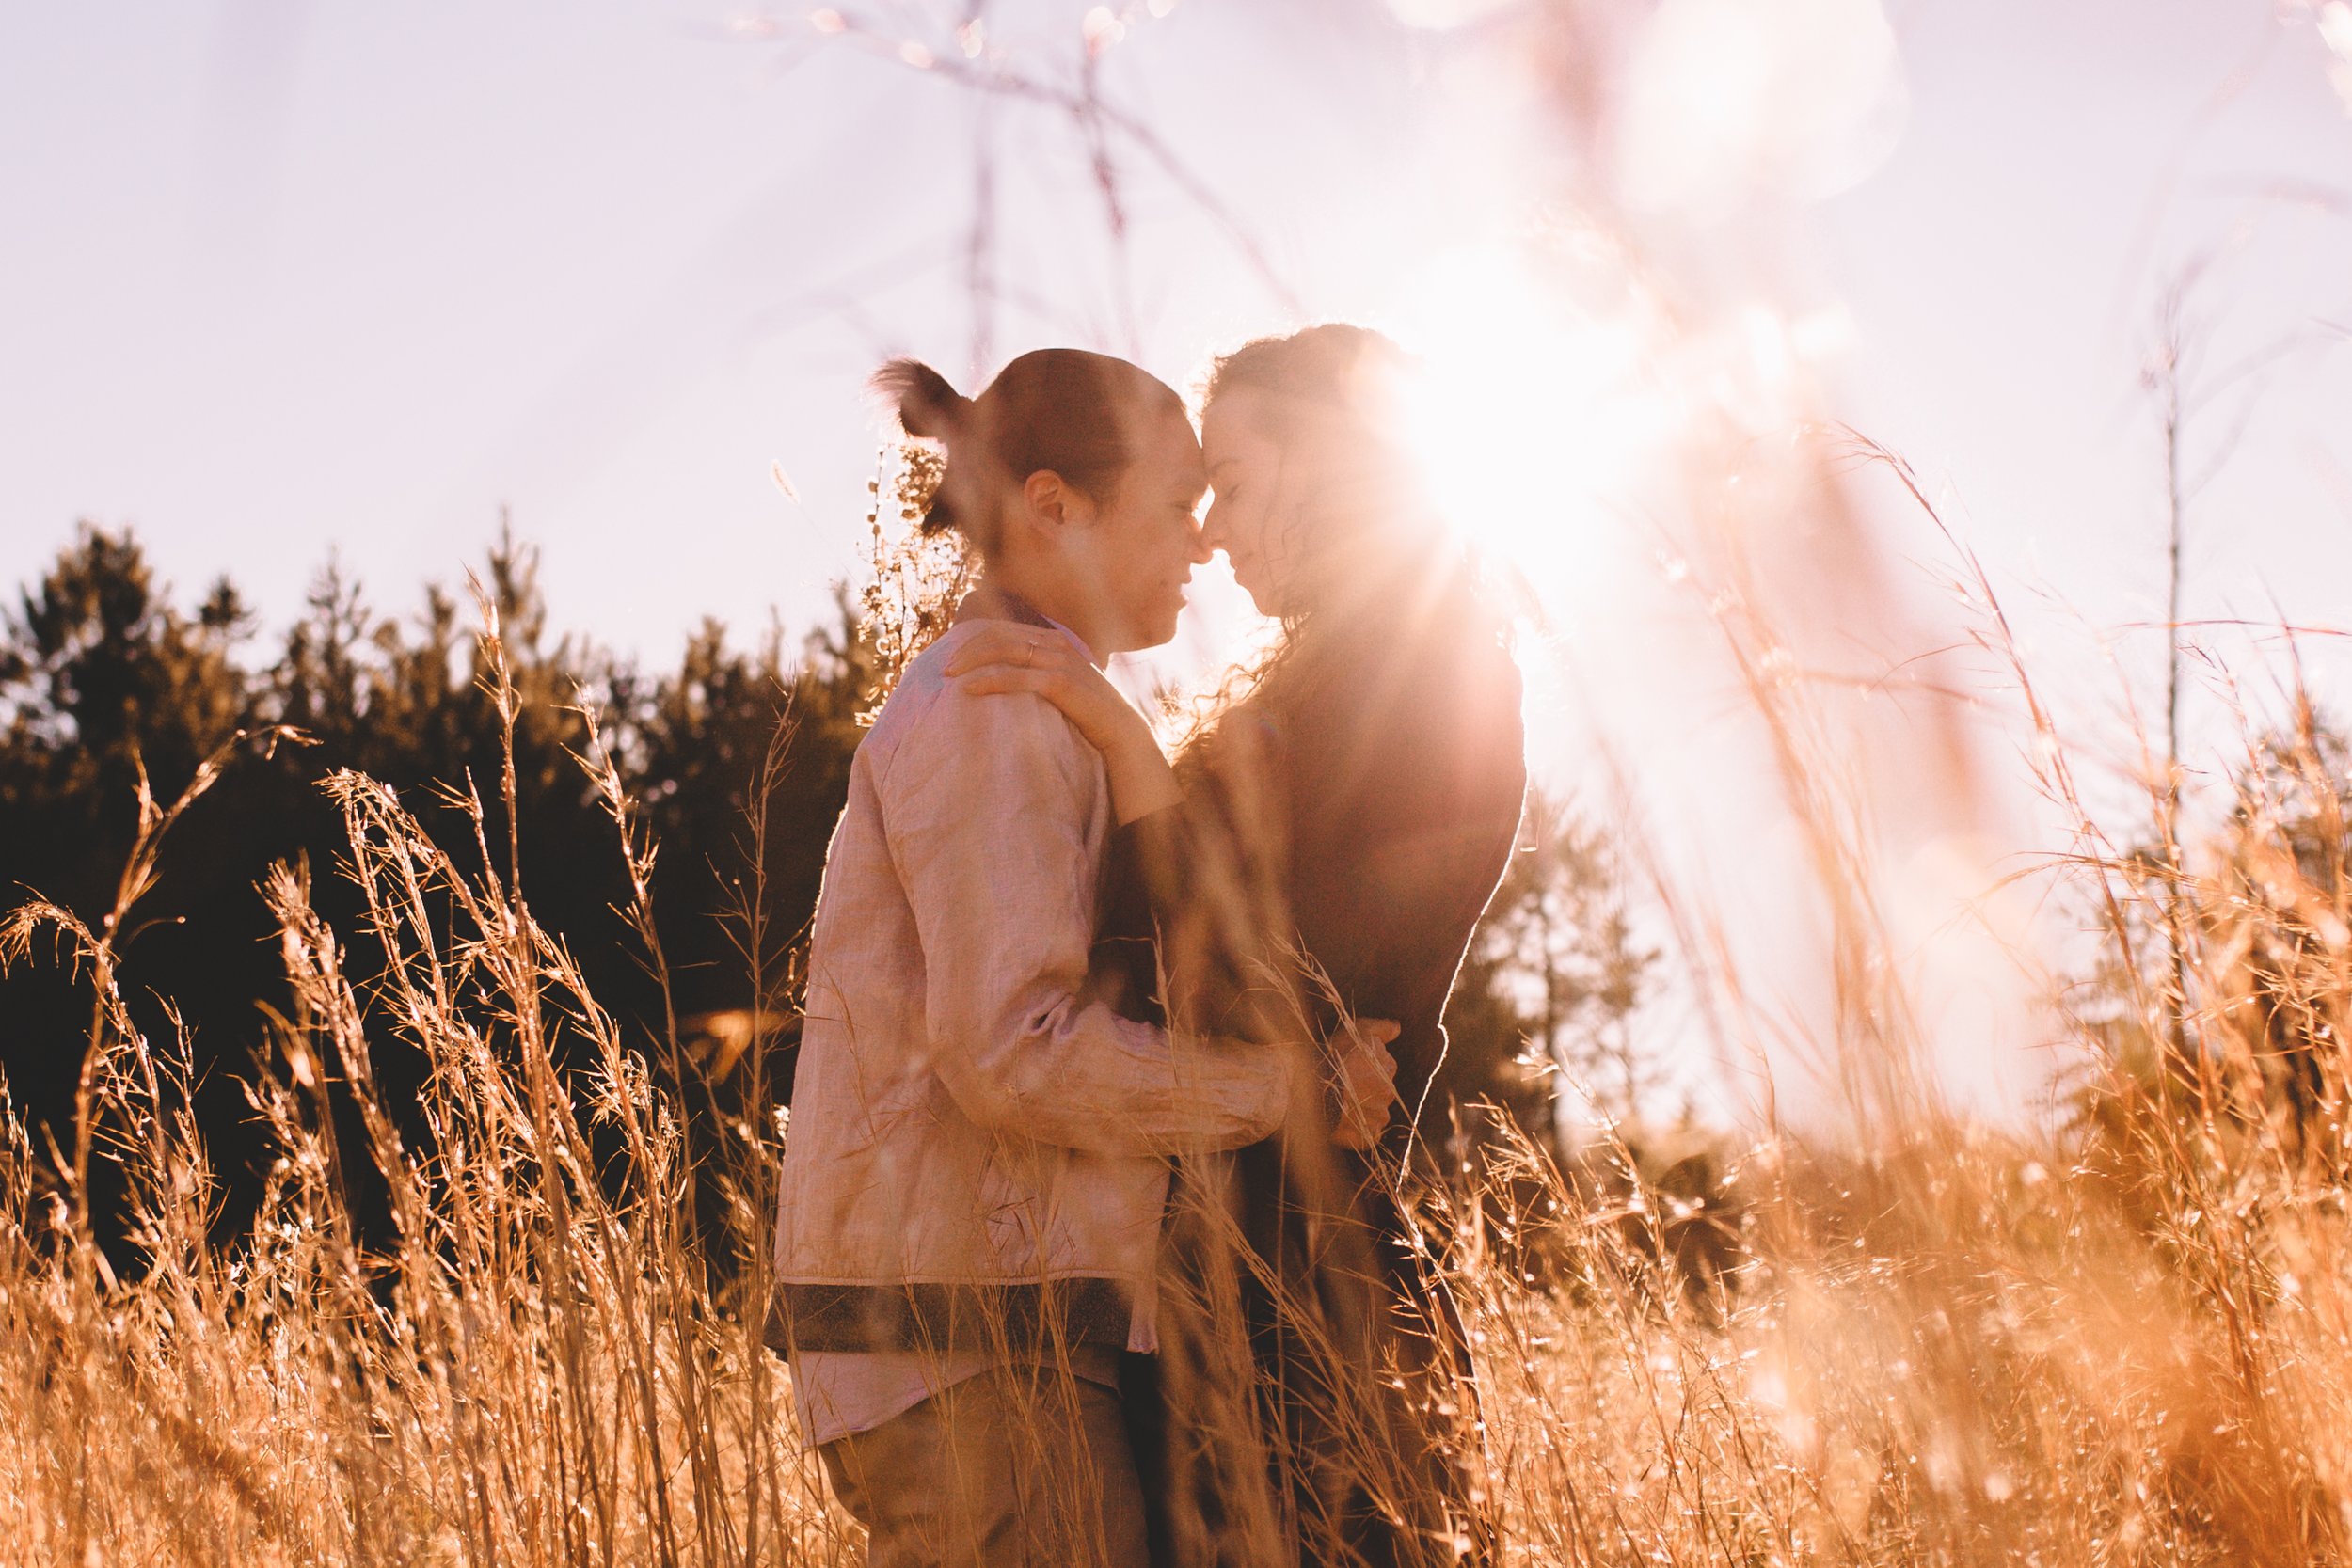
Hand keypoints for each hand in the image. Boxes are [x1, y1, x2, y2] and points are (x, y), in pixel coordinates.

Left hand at [946, 621, 1180, 822]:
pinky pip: (1019, 677)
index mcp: (1055, 641)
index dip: (974, 641)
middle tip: (945, 669)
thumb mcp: (1060, 688)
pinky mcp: (1064, 683)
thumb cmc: (1086, 716)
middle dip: (968, 649)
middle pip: (1000, 634)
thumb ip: (1037, 676)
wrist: (1122, 735)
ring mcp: (1062, 661)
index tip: (953, 659)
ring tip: (950, 677)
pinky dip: (991, 680)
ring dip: (973, 661)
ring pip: (1006, 650)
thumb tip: (1003, 678)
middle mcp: (1057, 644)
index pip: (1005, 629)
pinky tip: (969, 689)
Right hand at [1329, 1017, 1401, 1151]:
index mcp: (1388, 1067)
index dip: (1364, 1066)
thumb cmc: (1334, 1058)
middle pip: (1379, 1090)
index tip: (1348, 1067)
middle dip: (1364, 1088)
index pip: (1383, 1066)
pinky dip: (1357, 1130)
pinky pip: (1366, 1134)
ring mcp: (1380, 1116)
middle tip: (1342, 1086)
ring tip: (1338, 1104)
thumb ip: (1381, 1029)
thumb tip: (1397, 1029)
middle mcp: (1389, 1091)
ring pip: (1373, 1112)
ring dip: (1361, 1110)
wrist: (1315, 1091)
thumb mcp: (1356, 1031)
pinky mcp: (1369, 1136)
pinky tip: (1341, 1121)